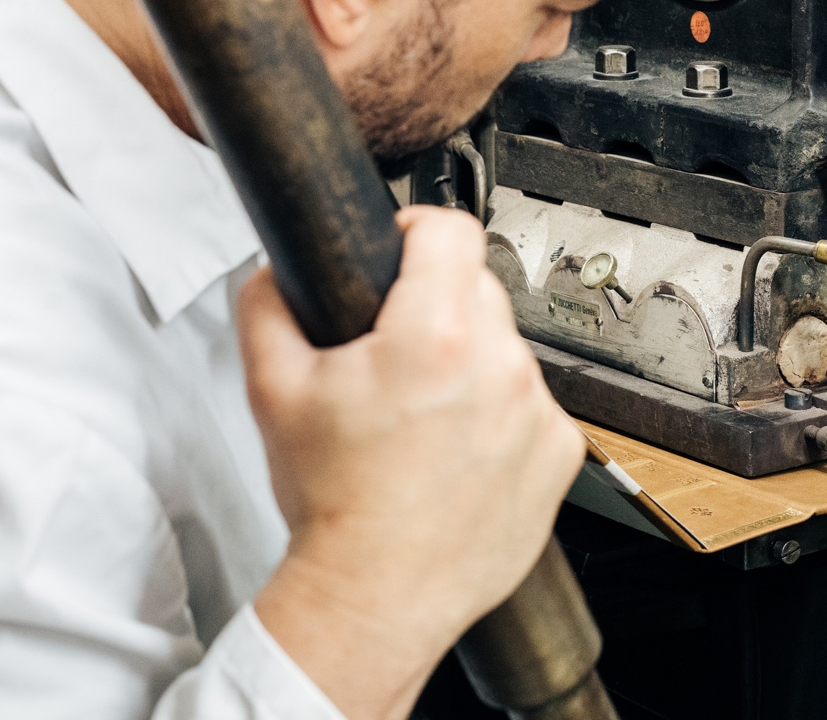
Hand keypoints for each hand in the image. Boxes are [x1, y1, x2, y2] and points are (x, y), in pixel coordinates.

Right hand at [238, 206, 585, 719]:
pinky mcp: (559, 453)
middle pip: (476, 287)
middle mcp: (499, 366)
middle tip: (394, 353)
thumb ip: (266, 305)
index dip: (414, 230)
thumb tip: (274, 268)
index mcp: (435, 336)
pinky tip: (457, 452)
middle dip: (435, 305)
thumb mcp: (272, 390)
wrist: (374, 597)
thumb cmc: (331, 503)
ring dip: (470, 363)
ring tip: (424, 415)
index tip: (398, 252)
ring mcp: (536, 412)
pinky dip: (499, 416)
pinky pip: (531, 405)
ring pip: (505, 348)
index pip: (450, 229)